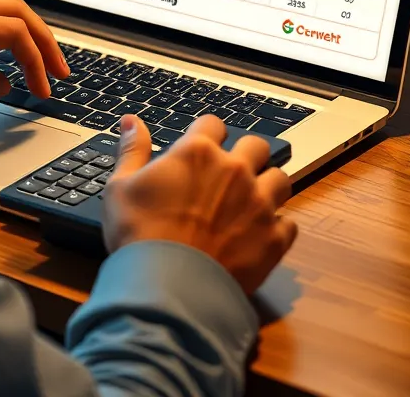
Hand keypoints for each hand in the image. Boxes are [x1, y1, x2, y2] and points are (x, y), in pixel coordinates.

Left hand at [0, 0, 68, 121]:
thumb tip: (8, 81)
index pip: (14, 34)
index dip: (37, 62)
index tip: (43, 88)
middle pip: (16, 8)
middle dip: (43, 38)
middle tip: (59, 69)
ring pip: (0, 2)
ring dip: (25, 28)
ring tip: (41, 59)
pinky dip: (2, 24)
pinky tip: (9, 47)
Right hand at [102, 114, 297, 294]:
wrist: (166, 289)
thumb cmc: (138, 235)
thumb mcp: (121, 187)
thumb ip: (132, 150)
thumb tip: (131, 121)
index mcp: (198, 152)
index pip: (213, 123)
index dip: (207, 134)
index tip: (202, 147)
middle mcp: (235, 170)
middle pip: (256, 145)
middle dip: (245, 154)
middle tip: (230, 173)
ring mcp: (259, 204)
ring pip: (280, 179)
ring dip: (268, 186)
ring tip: (251, 201)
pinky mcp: (274, 239)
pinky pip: (288, 223)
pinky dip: (277, 228)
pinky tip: (259, 236)